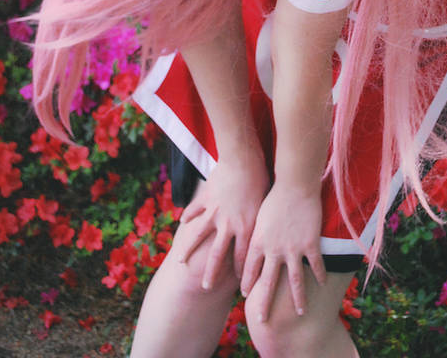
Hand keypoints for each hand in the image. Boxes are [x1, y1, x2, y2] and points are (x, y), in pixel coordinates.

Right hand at [177, 152, 269, 287]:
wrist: (243, 159)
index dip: (241, 273)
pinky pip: (194, 209)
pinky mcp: (206, 198)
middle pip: (217, 254)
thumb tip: (266, 235)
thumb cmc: (261, 179)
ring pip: (198, 235)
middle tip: (206, 286)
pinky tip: (181, 222)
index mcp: (245, 227)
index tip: (239, 286)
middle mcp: (228, 224)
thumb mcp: (265, 204)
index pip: (242, 257)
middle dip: (211, 273)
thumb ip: (261, 221)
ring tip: (181, 261)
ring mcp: (214, 211)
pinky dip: (187, 216)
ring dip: (189, 249)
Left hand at [240, 182, 326, 320]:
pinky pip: (316, 265)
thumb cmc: (273, 195)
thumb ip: (255, 234)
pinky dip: (320, 275)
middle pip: (267, 282)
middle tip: (263, 319)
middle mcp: (274, 250)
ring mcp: (293, 249)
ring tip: (300, 312)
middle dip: (264, 302)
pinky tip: (323, 284)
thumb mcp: (258, 216)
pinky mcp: (310, 244)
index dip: (248, 283)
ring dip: (297, 299)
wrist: (294, 184)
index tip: (246, 295)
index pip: (250, 269)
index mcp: (258, 242)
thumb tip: (247, 243)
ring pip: (294, 281)